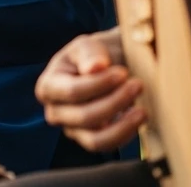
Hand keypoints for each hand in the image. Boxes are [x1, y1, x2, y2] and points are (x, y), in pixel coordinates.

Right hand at [34, 28, 145, 152]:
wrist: (108, 65)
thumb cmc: (93, 55)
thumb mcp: (87, 45)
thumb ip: (89, 54)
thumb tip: (95, 67)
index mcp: (48, 87)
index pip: (72, 91)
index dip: (99, 84)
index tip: (123, 72)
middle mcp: (56, 112)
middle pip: (84, 117)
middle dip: (115, 102)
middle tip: (138, 85)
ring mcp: (73, 130)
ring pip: (96, 139)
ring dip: (122, 126)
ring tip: (142, 110)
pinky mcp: (92, 140)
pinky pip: (109, 145)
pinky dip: (126, 133)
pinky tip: (139, 116)